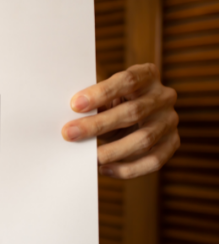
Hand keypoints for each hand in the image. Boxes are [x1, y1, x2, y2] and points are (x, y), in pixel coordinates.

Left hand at [62, 63, 179, 178]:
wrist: (135, 115)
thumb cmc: (112, 102)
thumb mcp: (105, 96)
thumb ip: (93, 104)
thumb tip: (70, 120)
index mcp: (147, 75)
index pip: (127, 81)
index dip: (101, 93)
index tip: (75, 105)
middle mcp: (164, 96)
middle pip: (133, 112)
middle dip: (98, 124)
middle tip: (69, 133)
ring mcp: (170, 120)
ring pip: (144, 139)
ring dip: (112, 151)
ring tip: (89, 157)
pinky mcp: (172, 142)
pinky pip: (154, 161)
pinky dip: (128, 169)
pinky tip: (105, 169)